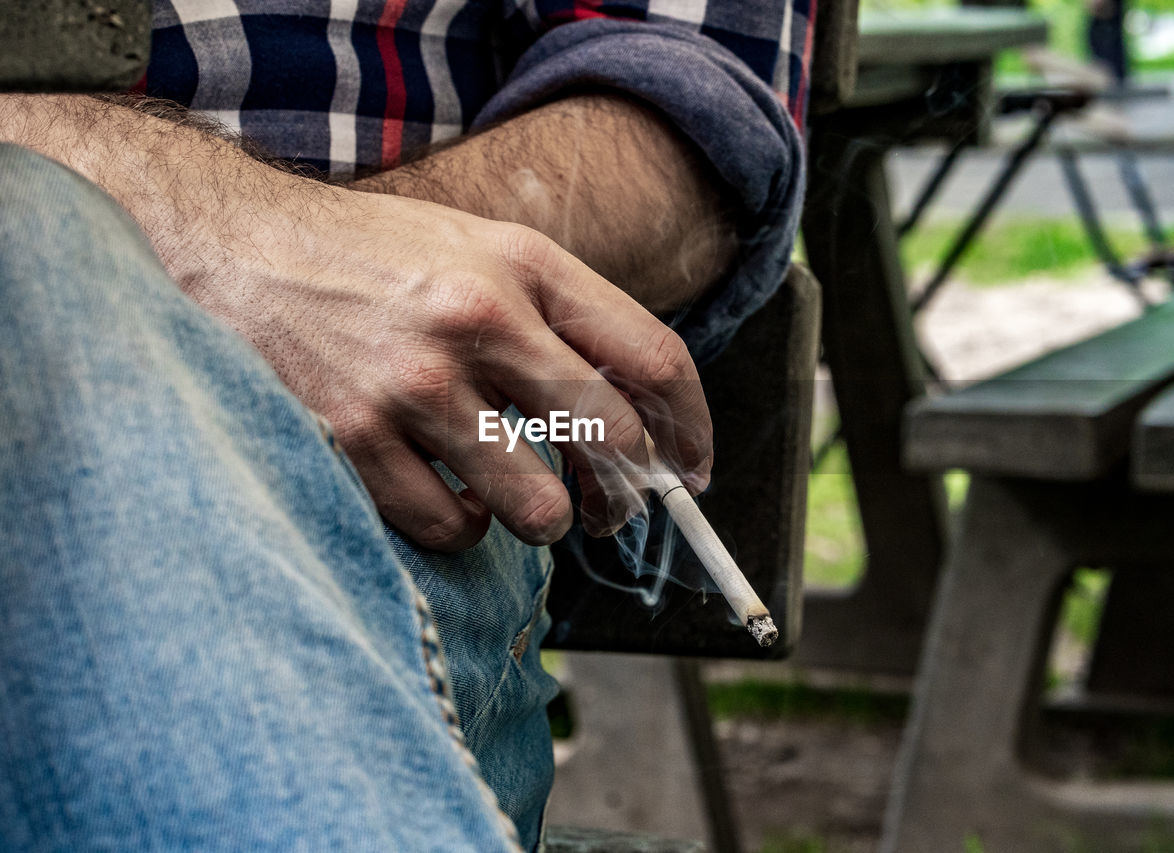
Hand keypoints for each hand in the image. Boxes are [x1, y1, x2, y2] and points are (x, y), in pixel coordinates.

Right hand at [183, 177, 711, 549]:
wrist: (234, 247)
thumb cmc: (368, 255)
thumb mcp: (478, 248)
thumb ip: (559, 314)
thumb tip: (639, 413)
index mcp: (524, 266)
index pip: (652, 357)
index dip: (691, 428)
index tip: (692, 471)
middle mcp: (479, 319)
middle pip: (610, 441)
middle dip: (624, 494)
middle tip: (609, 508)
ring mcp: (416, 384)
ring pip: (536, 508)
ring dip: (540, 521)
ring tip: (513, 498)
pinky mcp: (356, 439)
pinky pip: (450, 529)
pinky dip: (461, 528)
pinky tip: (443, 494)